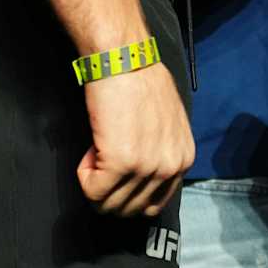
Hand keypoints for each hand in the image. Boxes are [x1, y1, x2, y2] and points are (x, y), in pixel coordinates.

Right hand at [78, 61, 194, 217]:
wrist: (123, 58)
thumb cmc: (140, 80)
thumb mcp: (169, 121)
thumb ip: (162, 149)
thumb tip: (144, 172)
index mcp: (183, 158)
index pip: (153, 203)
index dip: (128, 189)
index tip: (116, 167)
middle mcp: (170, 167)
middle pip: (131, 209)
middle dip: (109, 189)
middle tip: (102, 157)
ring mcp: (147, 167)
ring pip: (110, 204)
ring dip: (96, 181)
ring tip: (97, 149)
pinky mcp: (121, 162)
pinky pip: (93, 190)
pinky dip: (84, 174)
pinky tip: (90, 148)